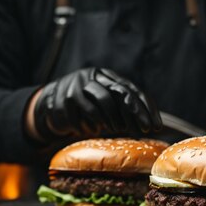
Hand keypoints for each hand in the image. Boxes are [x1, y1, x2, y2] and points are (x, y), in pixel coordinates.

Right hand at [32, 68, 161, 140]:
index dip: (145, 107)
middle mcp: (93, 76)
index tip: (156, 125)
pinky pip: (84, 114)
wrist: (49, 105)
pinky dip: (90, 126)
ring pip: (102, 101)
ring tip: (116, 129)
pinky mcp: (64, 98)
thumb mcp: (104, 104)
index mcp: (106, 76)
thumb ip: (122, 109)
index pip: (131, 89)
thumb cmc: (84, 107)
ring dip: (113, 120)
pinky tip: (91, 130)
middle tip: (146, 129)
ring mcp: (78, 85)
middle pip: (119, 92)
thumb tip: (152, 126)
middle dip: (135, 112)